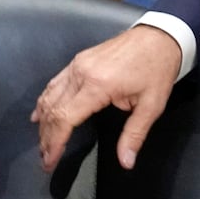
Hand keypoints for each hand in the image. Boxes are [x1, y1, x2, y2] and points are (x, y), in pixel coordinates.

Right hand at [31, 24, 181, 171]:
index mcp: (98, 85)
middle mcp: (82, 73)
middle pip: (53, 109)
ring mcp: (78, 64)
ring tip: (43, 142)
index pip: (65, 119)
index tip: (49, 162)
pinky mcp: (79, 59)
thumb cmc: (157, 68)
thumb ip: (134, 135)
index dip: (54, 144)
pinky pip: (55, 82)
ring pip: (50, 95)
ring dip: (43, 121)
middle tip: (45, 159)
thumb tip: (126, 162)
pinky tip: (40, 114)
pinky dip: (45, 100)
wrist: (160, 36)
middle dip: (46, 137)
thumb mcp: (152, 105)